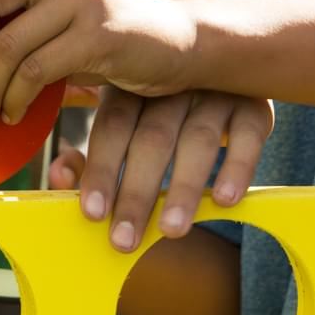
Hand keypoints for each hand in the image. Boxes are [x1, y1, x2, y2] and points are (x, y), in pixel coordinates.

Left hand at [56, 87, 272, 252]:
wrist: (225, 74)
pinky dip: (237, 167)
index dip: (101, 170)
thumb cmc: (158, 115)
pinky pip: (248, 134)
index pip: (112, 126)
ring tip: (171, 230)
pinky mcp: (255, 104)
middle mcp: (172, 84)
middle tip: (124, 240)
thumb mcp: (123, 128)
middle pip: (152, 138)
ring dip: (184, 188)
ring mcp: (216, 91)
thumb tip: (60, 175)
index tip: (92, 214)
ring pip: (198, 139)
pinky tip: (225, 200)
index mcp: (132, 85)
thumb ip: (92, 157)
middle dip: (136, 192)